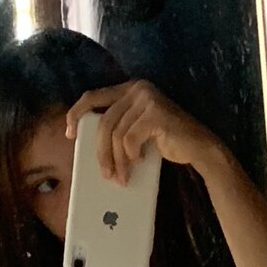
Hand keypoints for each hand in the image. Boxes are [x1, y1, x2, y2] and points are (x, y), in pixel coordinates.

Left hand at [65, 79, 220, 183]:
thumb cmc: (165, 142)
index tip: (69, 135)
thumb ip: (118, 130)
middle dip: (101, 153)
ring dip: (117, 161)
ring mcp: (147, 98)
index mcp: (129, 89)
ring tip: (123, 178)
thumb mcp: (135, 133)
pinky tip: (139, 162)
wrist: (197, 147)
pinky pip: (130, 139)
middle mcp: (137, 88)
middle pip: (104, 122)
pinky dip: (131, 155)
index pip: (93, 96)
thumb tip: (92, 149)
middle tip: (105, 175)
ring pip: (116, 134)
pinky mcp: (155, 113)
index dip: (77, 114)